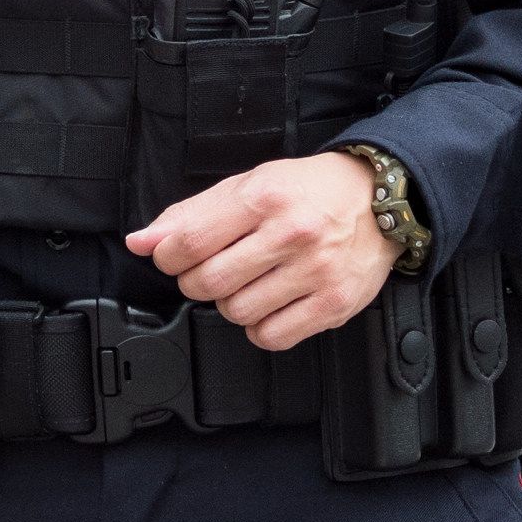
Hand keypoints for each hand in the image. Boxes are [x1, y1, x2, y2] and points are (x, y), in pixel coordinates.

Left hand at [128, 152, 393, 351]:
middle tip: (213, 269)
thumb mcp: (247, 185)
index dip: (167, 257)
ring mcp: (317, 272)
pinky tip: (269, 303)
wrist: (379, 199)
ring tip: (247, 283)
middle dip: (197, 281)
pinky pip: (272, 337)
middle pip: (209, 283)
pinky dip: (260, 327)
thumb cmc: (309, 191)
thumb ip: (189, 215)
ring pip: (237, 313)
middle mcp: (292, 235)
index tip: (173, 256)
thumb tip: (141, 242)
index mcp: (264, 198)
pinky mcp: (334, 304)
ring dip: (230, 304)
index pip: (189, 242)